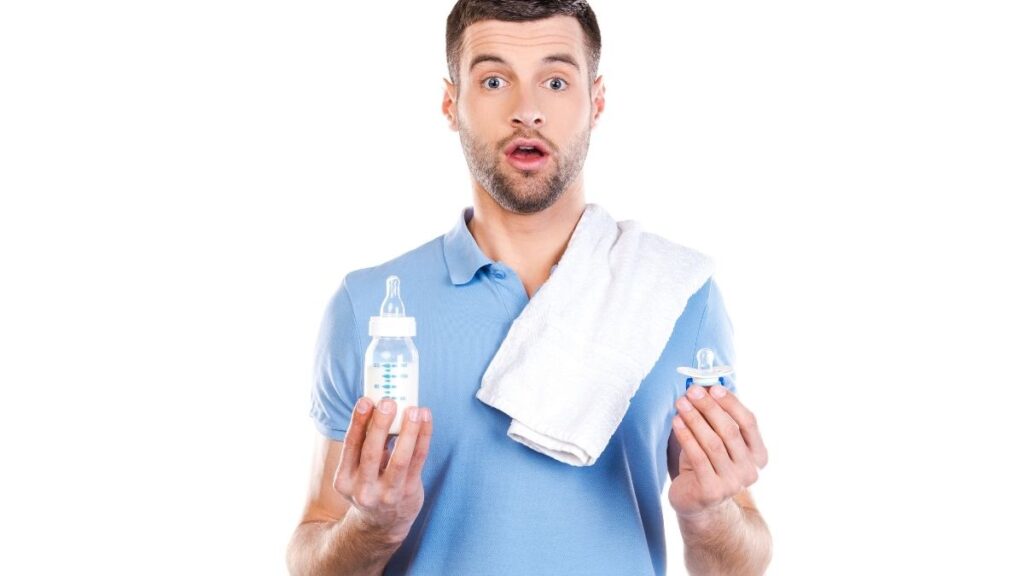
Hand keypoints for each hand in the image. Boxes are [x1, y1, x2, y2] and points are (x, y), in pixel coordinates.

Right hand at [332, 397, 432, 542]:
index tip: (365, 400)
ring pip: (400, 458)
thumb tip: (379, 407)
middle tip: (388, 402)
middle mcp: (364, 489)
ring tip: (414, 409)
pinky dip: (423, 437)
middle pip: (372, 452)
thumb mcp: (357, 472)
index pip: (350, 446)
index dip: (357, 422)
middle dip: (380, 424)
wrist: (382, 525)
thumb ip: (365, 445)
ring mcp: (388, 494)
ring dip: (408, 431)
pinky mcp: (409, 492)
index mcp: (344, 480)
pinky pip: (418, 460)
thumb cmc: (369, 486)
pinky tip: (425, 419)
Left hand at [668, 384, 767, 518]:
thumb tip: (705, 387)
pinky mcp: (711, 491)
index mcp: (758, 455)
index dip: (732, 404)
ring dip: (695, 419)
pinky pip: (698, 457)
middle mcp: (750, 471)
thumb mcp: (718, 442)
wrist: (698, 505)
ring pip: (713, 443)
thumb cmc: (707, 465)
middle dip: (709, 408)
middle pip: (730, 431)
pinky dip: (686, 436)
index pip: (749, 423)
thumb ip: (717, 419)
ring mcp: (732, 483)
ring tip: (681, 403)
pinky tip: (676, 422)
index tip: (714, 388)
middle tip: (692, 392)